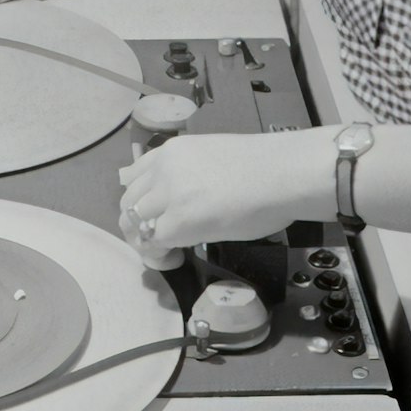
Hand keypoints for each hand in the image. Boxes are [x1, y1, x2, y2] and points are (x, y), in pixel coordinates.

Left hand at [118, 128, 334, 251]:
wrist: (282, 173)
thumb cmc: (263, 168)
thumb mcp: (212, 158)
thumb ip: (189, 173)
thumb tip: (186, 196)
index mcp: (172, 152)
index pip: (133, 177)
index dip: (141, 202)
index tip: (156, 216)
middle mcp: (163, 169)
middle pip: (128, 203)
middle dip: (138, 226)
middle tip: (161, 241)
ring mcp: (168, 194)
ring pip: (134, 224)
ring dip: (146, 243)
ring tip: (169, 253)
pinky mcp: (179, 221)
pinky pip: (153, 243)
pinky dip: (159, 256)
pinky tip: (176, 259)